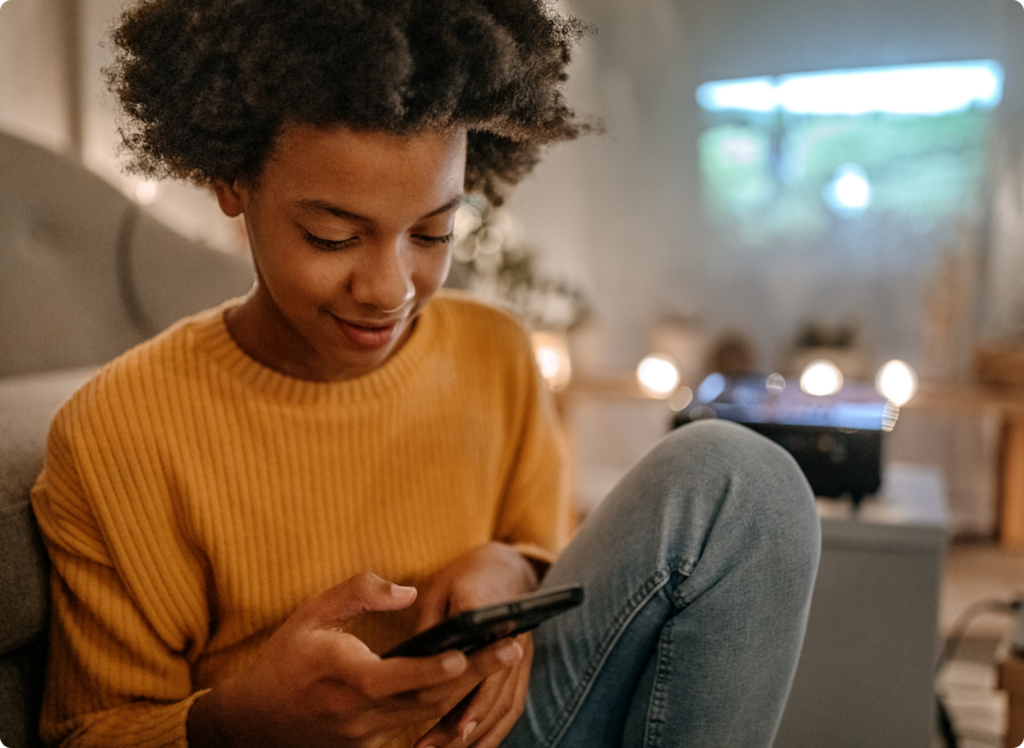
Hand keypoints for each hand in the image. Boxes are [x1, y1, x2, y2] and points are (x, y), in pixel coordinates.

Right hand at [187, 572, 520, 747]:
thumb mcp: (312, 613)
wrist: (253, 722)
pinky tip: (470, 692)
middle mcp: (359, 713)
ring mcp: (366, 736)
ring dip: (466, 689)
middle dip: (473, 674)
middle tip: (511, 648)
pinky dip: (444, 711)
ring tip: (499, 659)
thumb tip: (407, 591)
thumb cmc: (286, 659)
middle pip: (427, 698)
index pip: (398, 677)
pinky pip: (415, 730)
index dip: (434, 670)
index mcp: (345, 677)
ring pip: (427, 716)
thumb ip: (359, 593)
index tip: (465, 653)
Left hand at [412, 543, 539, 747]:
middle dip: (465, 721)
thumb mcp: (440, 591)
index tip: (451, 715)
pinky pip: (512, 705)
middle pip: (494, 687)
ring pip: (505, 702)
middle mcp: (513, 634)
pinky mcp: (522, 667)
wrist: (506, 569)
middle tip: (430, 746)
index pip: (479, 649)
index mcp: (488, 607)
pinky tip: (468, 746)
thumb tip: (415, 663)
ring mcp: (522, 653)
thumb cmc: (464, 580)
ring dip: (477, 733)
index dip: (466, 684)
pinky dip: (492, 730)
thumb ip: (431, 626)